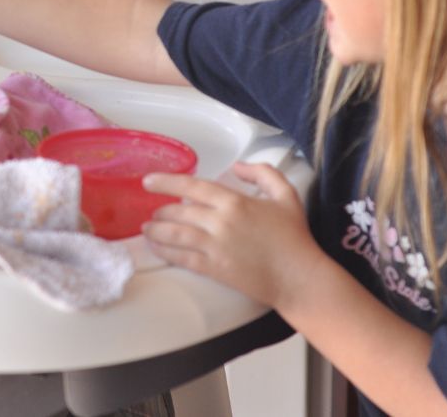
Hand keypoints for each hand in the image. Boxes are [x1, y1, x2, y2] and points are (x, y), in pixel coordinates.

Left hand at [142, 162, 322, 308]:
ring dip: (156, 231)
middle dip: (161, 210)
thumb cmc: (294, 237)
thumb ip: (263, 173)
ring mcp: (215, 246)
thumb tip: (237, 167)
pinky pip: (182, 258)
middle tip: (153, 212)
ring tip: (146, 229)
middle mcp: (220, 221)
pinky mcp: (214, 269)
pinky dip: (165, 252)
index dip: (166, 182)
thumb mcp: (286, 195)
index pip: (191, 186)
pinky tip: (155, 248)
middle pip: (179, 211)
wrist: (299, 278)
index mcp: (234, 201)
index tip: (148, 181)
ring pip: (175, 234)